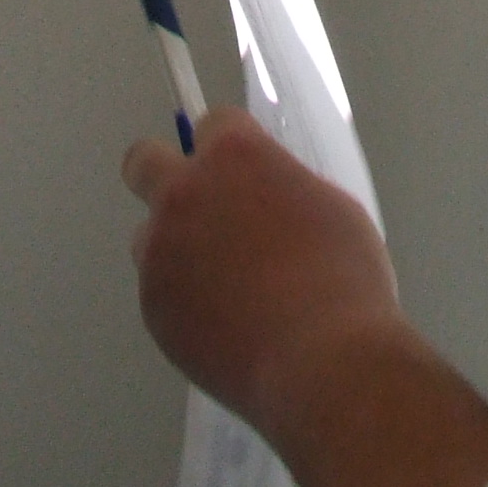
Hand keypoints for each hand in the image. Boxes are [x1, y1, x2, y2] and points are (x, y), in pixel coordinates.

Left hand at [123, 109, 402, 436]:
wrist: (323, 364)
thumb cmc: (344, 280)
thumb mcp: (329, 208)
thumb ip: (280, 189)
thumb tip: (262, 199)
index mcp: (234, 157)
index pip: (213, 123)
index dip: (230, 148)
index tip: (245, 175)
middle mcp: (183, 193)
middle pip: (143, 162)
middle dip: (164, 174)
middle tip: (200, 209)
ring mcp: (160, 252)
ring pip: (150, 236)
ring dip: (177, 250)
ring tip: (228, 291)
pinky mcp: (152, 306)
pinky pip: (160, 291)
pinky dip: (184, 302)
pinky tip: (226, 328)